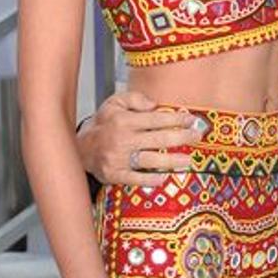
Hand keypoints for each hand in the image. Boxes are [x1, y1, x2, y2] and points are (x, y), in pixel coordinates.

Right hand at [77, 90, 208, 185]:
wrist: (80, 146)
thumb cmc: (104, 123)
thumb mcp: (115, 103)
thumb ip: (135, 99)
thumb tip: (154, 104)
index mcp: (124, 120)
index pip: (156, 119)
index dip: (177, 119)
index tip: (192, 120)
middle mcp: (122, 139)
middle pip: (159, 139)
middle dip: (182, 137)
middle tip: (197, 137)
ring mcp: (119, 159)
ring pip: (151, 160)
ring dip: (172, 160)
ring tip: (188, 160)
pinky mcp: (115, 174)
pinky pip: (136, 178)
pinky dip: (150, 179)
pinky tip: (164, 177)